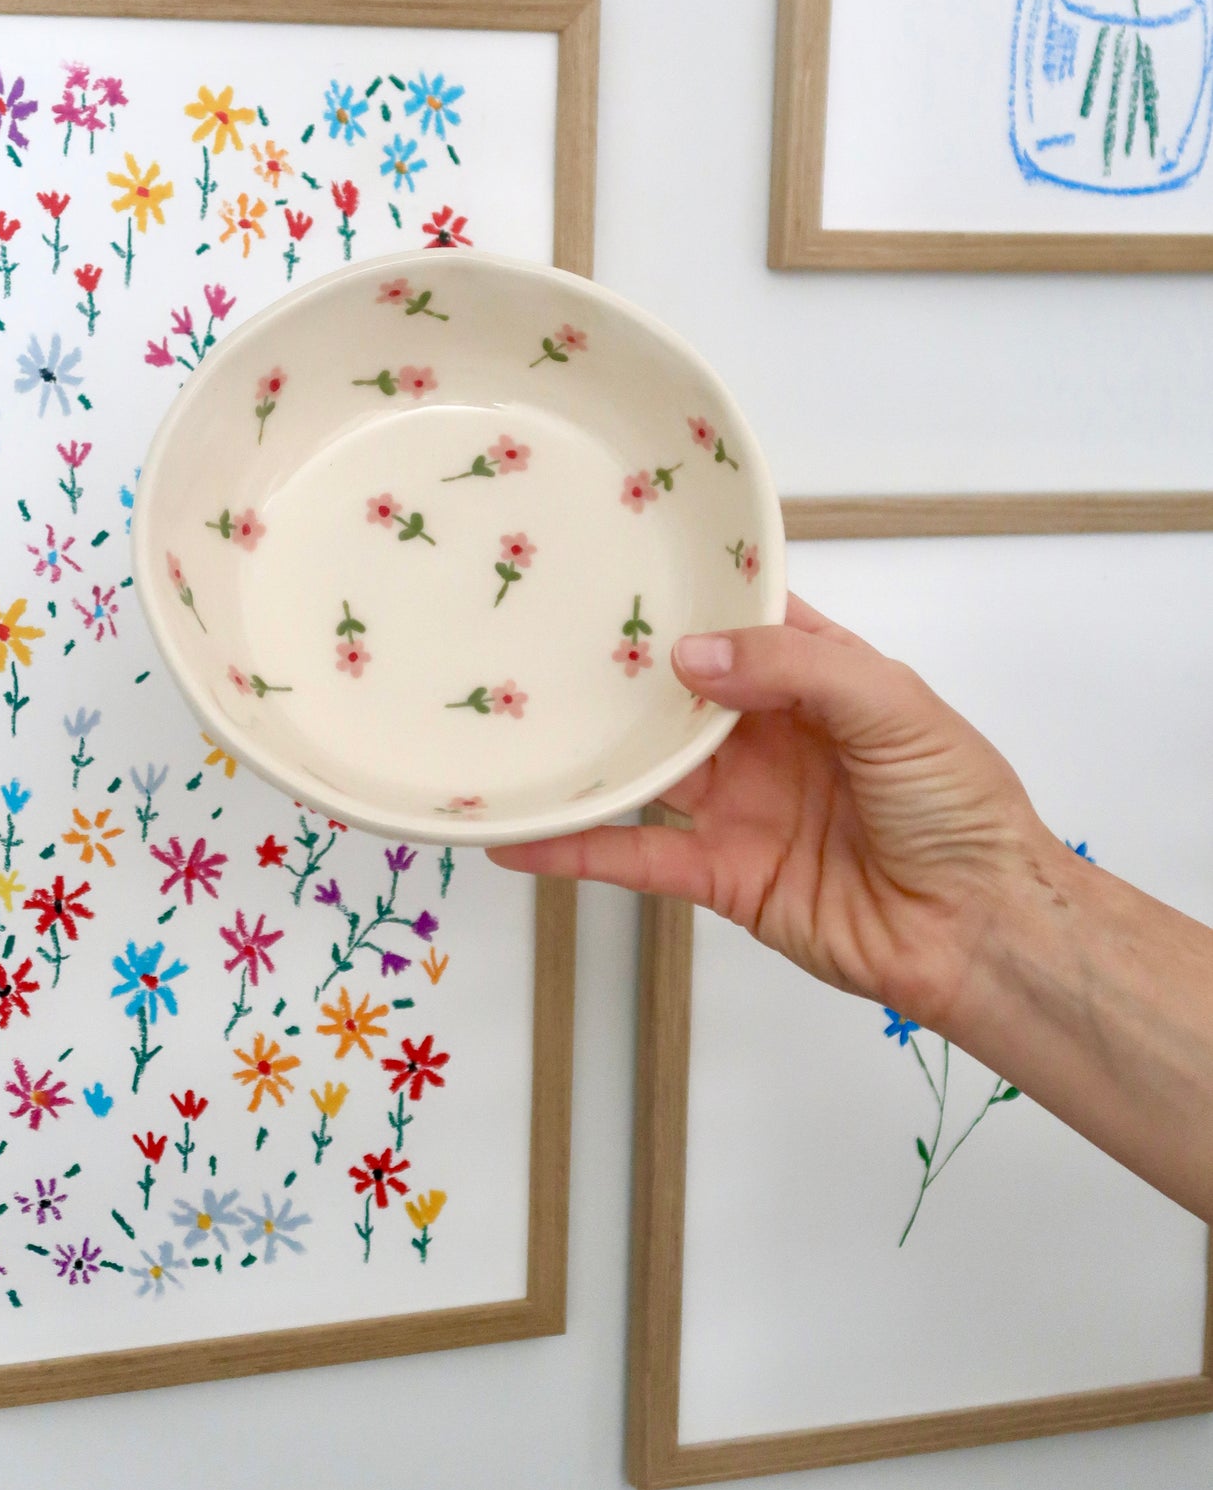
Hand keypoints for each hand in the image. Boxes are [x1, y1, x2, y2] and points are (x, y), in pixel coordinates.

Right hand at [489, 595, 1065, 1028]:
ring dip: (589, 753)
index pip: (745, 621)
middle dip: (620, 668)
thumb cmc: (958, 805)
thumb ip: (794, 669)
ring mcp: (743, 805)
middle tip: (537, 633)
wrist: (981, 930)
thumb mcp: (891, 707)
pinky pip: (638, 858)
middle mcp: (772, 735)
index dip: (691, 593)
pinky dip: (577, 852)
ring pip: (649, 771)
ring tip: (509, 725)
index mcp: (821, 678)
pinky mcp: (724, 875)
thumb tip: (687, 656)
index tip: (617, 559)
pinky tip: (518, 838)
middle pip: (680, 693)